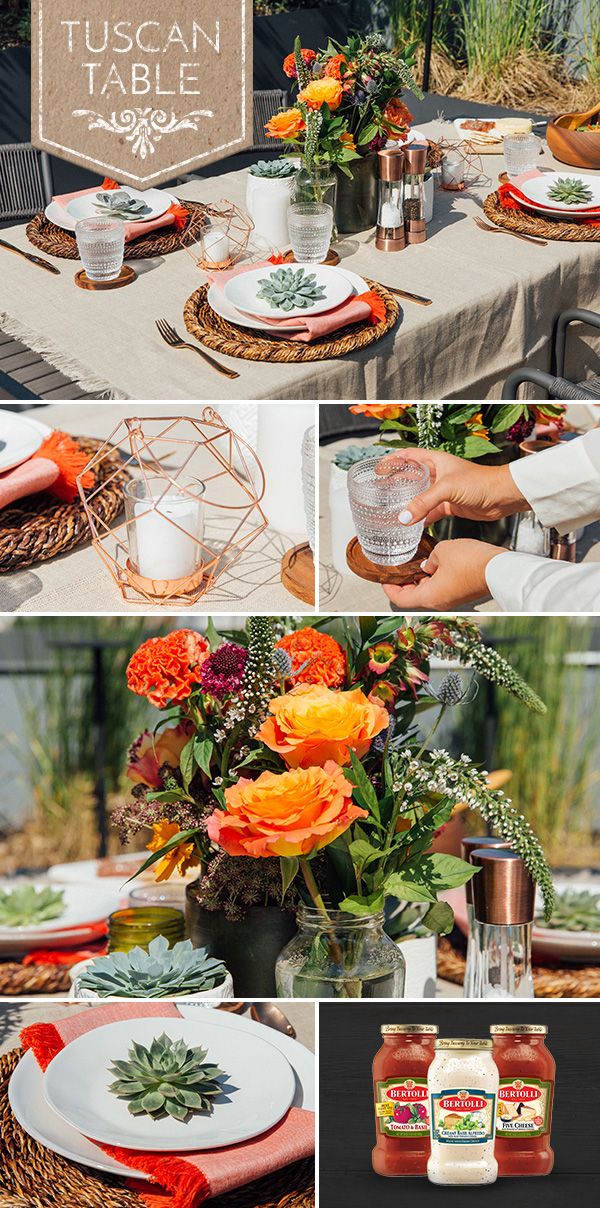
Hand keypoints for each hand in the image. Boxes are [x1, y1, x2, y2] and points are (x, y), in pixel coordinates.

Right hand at [375, 448, 528, 525]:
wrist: (501, 496)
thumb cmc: (480, 482)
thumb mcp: (447, 488)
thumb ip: (424, 502)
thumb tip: (404, 517)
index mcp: (436, 460)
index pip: (409, 456)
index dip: (392, 460)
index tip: (378, 469)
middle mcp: (438, 474)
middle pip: (411, 477)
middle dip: (396, 483)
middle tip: (380, 491)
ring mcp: (443, 490)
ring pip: (419, 496)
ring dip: (408, 503)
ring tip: (391, 509)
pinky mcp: (449, 505)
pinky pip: (430, 512)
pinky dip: (421, 518)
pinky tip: (412, 525)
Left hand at [383, 540, 501, 609]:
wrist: (499, 568)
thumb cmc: (473, 562)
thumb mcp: (443, 551)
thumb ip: (430, 558)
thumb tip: (429, 563)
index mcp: (429, 596)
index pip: (400, 599)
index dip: (389, 588)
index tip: (385, 577)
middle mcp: (439, 602)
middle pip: (413, 596)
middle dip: (404, 581)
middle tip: (399, 567)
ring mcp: (451, 599)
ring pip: (428, 591)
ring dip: (421, 578)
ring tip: (415, 561)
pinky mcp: (460, 593)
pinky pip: (441, 587)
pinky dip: (434, 577)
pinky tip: (434, 561)